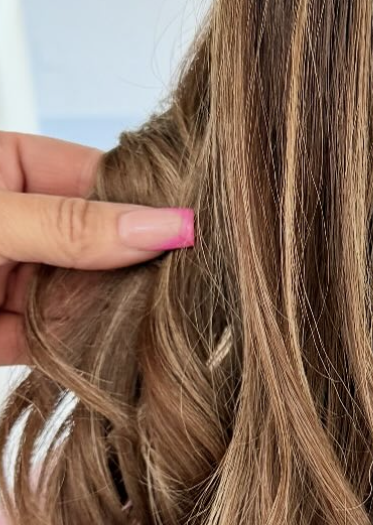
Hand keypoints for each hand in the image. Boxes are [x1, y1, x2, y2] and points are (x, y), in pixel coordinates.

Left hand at [0, 131, 193, 365]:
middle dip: (141, 263)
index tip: (199, 227)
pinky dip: (91, 355)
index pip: (100, 178)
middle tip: (201, 280)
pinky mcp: (6, 336)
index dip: (149, 202)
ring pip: (86, 295)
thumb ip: (69, 225)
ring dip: (122, 313)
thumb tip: (160, 227)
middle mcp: (20, 223)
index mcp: (9, 168)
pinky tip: (134, 356)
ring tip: (176, 322)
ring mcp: (13, 280)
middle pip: (101, 240)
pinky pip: (59, 344)